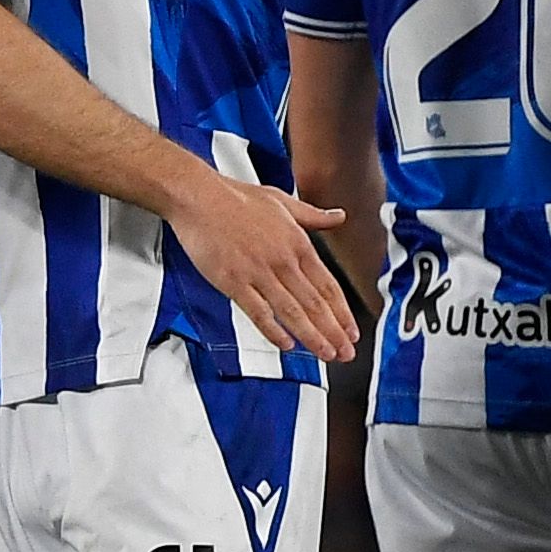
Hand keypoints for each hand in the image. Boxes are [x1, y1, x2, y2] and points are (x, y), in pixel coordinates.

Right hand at [160, 168, 357, 363]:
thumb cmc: (236, 198)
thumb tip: (339, 216)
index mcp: (296, 243)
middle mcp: (282, 260)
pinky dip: (273, 330)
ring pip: (291, 311)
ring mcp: (258, 272)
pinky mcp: (233, 281)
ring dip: (311, 336)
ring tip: (326, 354)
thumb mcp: (282, 202)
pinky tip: (286, 345)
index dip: (341, 312)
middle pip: (314, 304)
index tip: (351, 330)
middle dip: (333, 332)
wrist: (199, 197)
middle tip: (346, 353)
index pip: (327, 286)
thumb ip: (313, 215)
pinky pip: (257, 311)